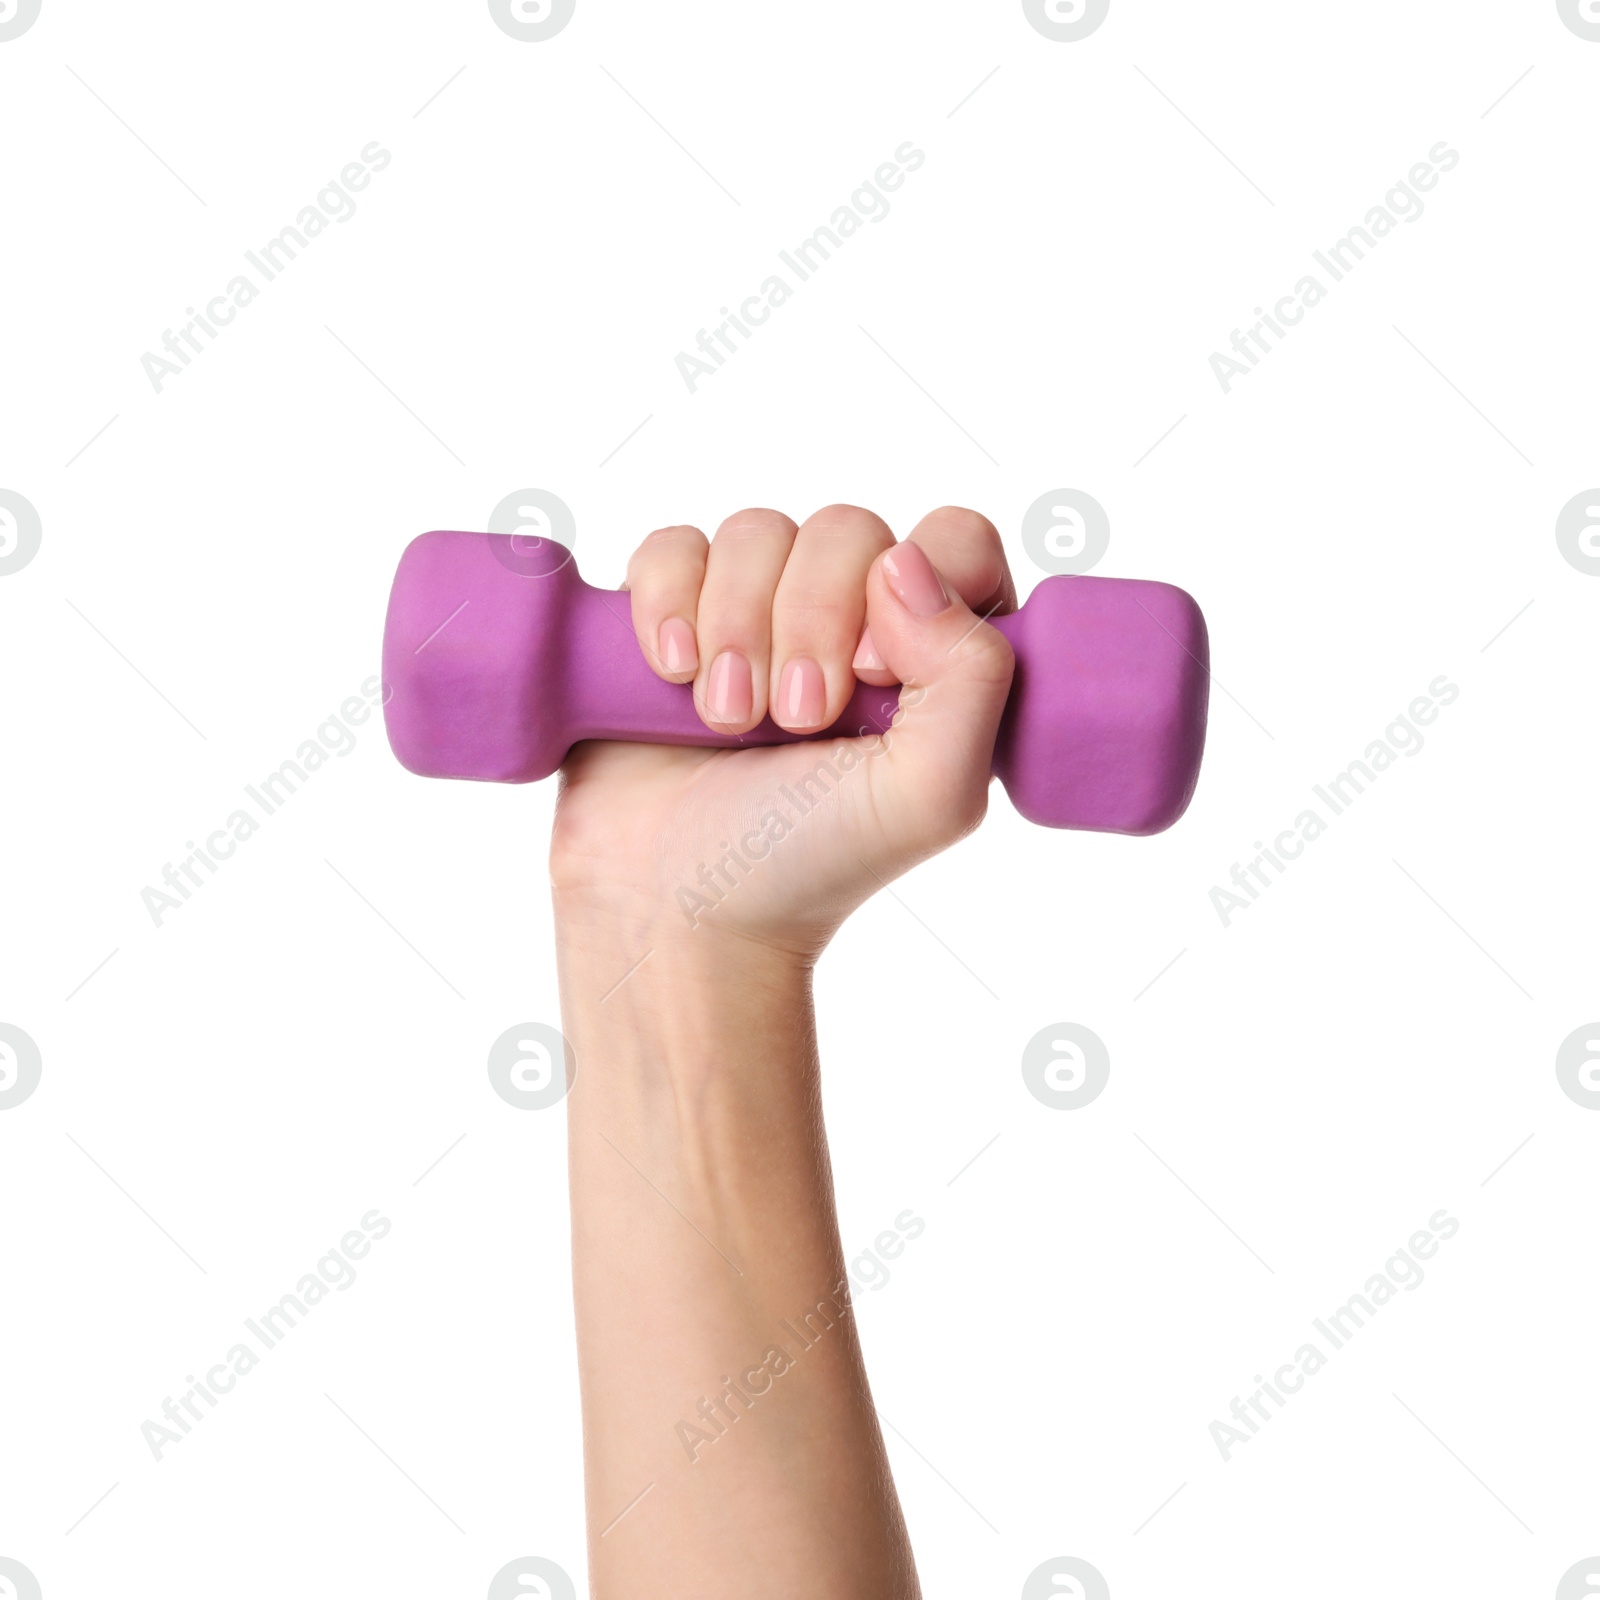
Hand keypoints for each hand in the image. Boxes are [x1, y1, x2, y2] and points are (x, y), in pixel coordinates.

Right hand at [549, 503, 1015, 960]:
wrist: (678, 908)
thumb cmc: (810, 863)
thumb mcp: (930, 796)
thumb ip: (972, 678)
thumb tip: (904, 562)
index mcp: (934, 655)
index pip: (954, 540)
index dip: (915, 587)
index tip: (873, 675)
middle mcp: (852, 621)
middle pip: (847, 529)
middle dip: (810, 621)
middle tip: (793, 720)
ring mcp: (758, 611)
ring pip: (757, 531)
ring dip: (736, 626)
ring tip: (728, 721)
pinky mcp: (673, 613)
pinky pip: (673, 547)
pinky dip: (669, 601)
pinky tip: (672, 673)